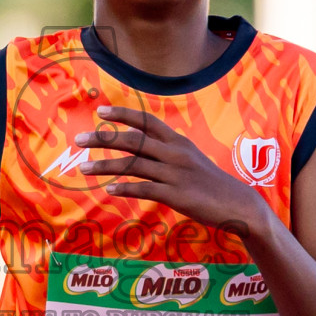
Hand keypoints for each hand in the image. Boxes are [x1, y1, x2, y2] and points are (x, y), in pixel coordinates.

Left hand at [75, 105, 269, 230]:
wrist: (237, 204)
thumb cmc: (209, 182)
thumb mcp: (190, 158)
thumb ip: (167, 150)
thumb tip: (142, 146)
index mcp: (177, 141)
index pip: (146, 121)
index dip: (122, 115)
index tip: (100, 111)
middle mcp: (174, 153)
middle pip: (133, 140)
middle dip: (103, 138)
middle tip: (78, 139)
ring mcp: (175, 174)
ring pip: (134, 165)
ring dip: (105, 165)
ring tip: (84, 168)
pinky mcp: (176, 195)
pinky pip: (145, 189)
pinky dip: (126, 188)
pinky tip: (110, 189)